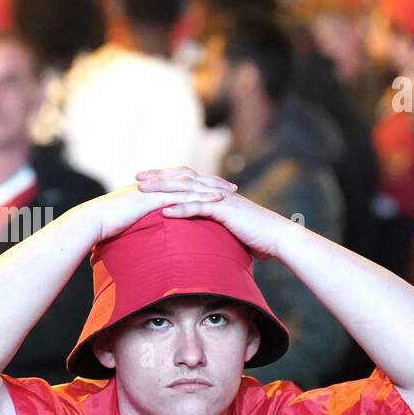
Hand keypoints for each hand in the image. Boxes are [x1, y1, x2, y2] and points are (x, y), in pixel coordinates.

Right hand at [86, 171, 233, 242]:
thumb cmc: (104, 225)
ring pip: (189, 184)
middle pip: (189, 178)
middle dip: (211, 182)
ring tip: (230, 192)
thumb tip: (143, 232)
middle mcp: (154, 185)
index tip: (216, 189)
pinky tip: (215, 202)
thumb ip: (138, 222)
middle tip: (232, 187)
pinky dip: (200, 197)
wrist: (92, 221)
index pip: (179, 181)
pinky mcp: (153, 199)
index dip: (199, 184)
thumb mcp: (126, 221)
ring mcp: (154, 190)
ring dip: (211, 187)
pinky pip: (181, 196)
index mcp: (150, 188)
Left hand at [136, 166, 289, 259]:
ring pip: (186, 190)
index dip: (165, 177)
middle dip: (158, 177)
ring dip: (162, 190)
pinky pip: (199, 207)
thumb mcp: (229, 227)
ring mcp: (220, 198)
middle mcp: (215, 190)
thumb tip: (200, 233)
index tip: (146, 180)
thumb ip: (213, 225)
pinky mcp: (225, 210)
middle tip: (137, 178)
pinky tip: (164, 213)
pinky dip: (181, 210)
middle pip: (181, 179)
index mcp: (214, 192)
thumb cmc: (254, 235)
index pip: (185, 179)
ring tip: (142, 191)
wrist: (276, 236)